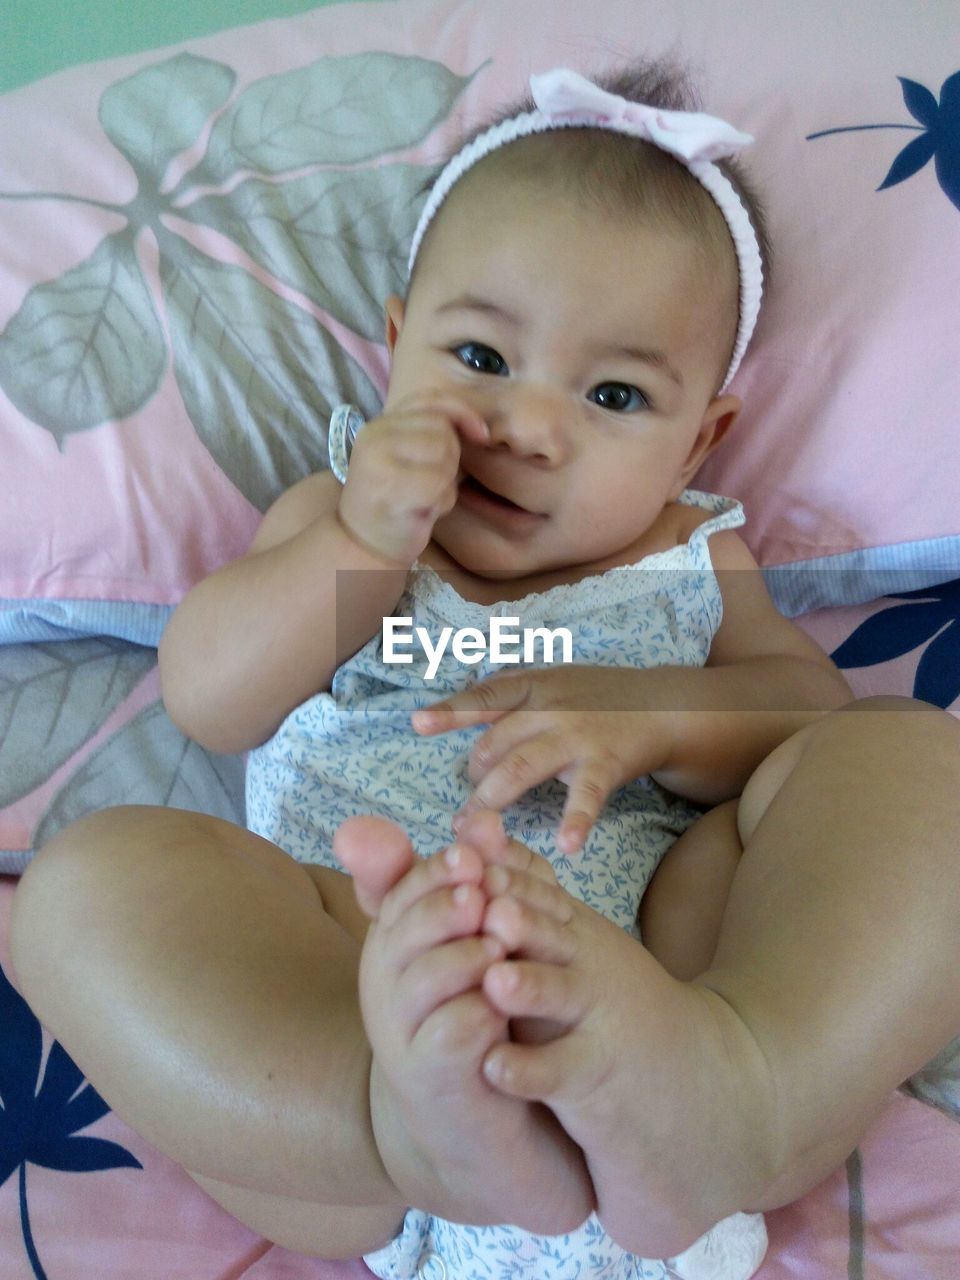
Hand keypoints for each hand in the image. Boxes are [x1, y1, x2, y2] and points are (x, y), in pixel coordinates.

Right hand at [337, 393, 488, 563]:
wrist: (364, 547)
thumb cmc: (397, 505)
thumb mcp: (409, 461)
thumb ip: (433, 435)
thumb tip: (480, 428)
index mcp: (379, 426)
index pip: (429, 400)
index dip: (462, 412)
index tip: (481, 434)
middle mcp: (375, 437)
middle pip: (443, 429)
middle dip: (451, 459)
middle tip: (430, 486)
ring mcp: (380, 462)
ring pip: (445, 454)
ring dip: (447, 483)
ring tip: (425, 499)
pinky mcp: (391, 488)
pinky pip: (440, 483)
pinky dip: (442, 501)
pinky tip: (425, 512)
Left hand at [412, 666, 679, 852]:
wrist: (662, 707)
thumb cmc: (596, 699)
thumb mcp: (552, 684)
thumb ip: (511, 700)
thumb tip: (459, 720)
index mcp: (532, 686)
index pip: (484, 697)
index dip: (450, 711)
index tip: (417, 722)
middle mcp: (549, 707)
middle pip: (496, 743)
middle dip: (474, 778)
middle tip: (460, 813)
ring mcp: (576, 735)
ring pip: (522, 767)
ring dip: (494, 800)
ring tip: (476, 829)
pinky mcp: (604, 763)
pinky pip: (584, 796)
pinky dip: (575, 821)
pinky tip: (566, 845)